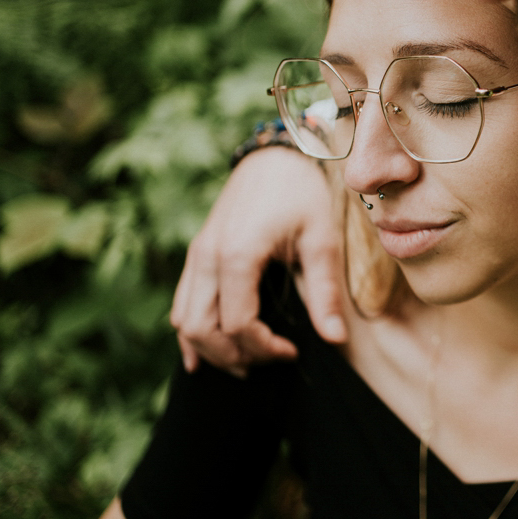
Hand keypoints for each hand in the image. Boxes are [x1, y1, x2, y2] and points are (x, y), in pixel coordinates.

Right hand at [169, 148, 347, 375]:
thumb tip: (336, 340)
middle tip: (272, 360)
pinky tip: (204, 356)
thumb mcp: (323, 240)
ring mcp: (197, 256)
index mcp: (238, 254)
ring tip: (248, 361)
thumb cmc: (304, 194)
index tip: (293, 352)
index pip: (238, 325)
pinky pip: (181, 304)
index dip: (264, 348)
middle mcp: (208, 257)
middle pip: (202, 330)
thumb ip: (326, 292)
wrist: (277, 157)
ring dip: (211, 350)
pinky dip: (191, 333)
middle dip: (235, 356)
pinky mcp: (197, 254)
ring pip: (184, 321)